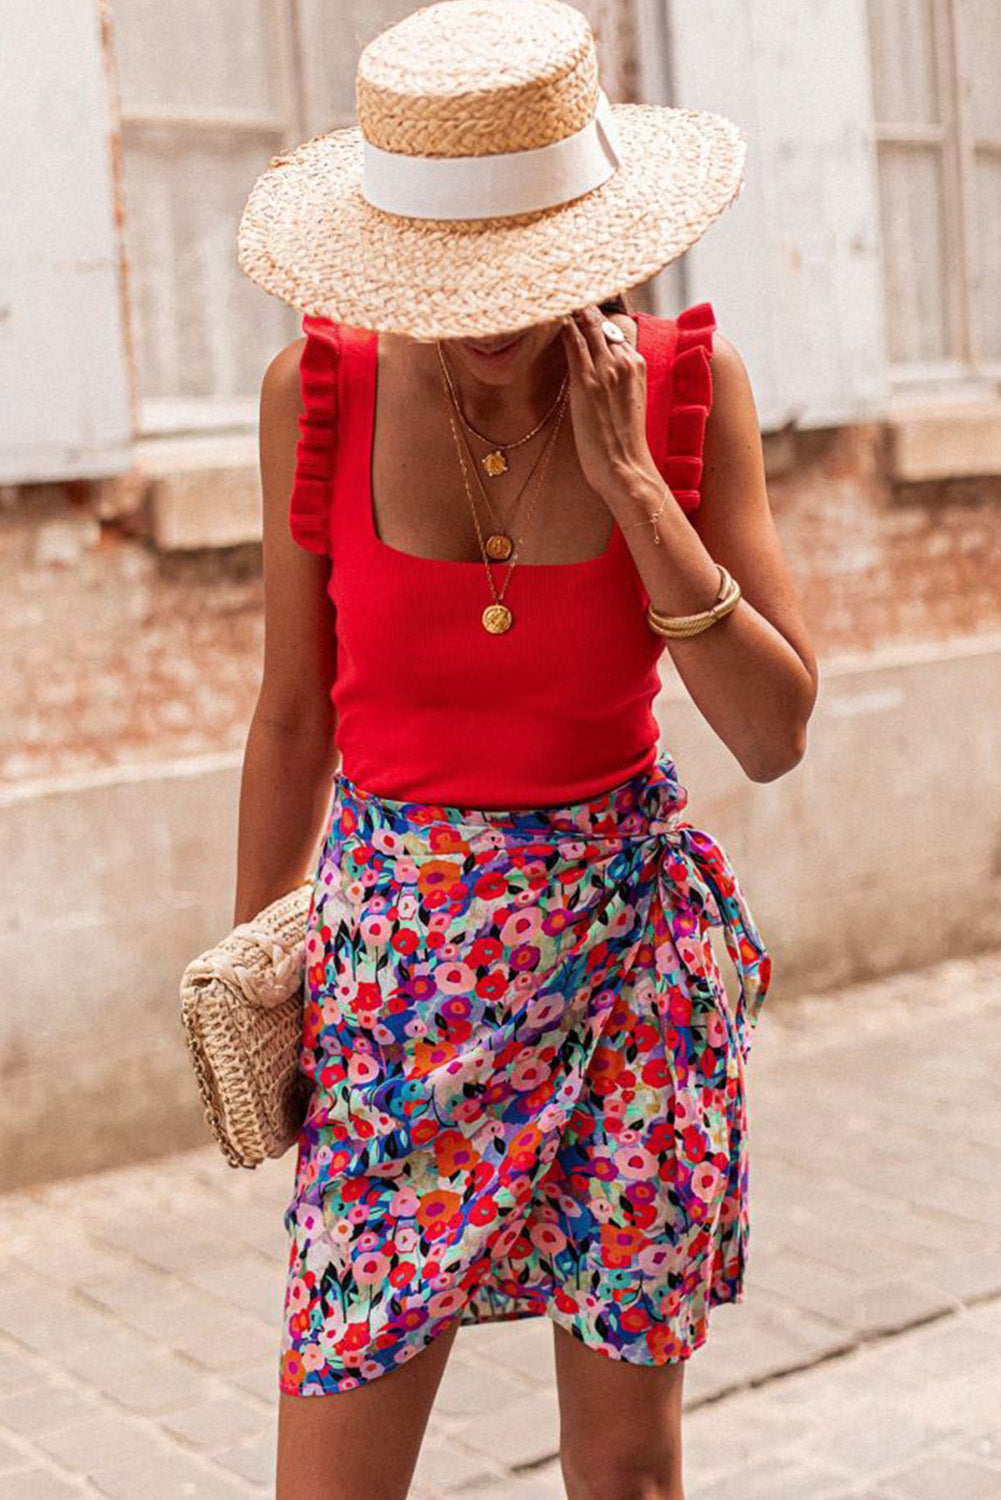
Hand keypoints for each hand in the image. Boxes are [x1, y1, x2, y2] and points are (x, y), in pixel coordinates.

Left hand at [559, 304, 658, 504]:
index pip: (615, 329)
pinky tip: (548, 313)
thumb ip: (617, 384)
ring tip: (550, 292)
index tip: (579, 301)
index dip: (596, 316)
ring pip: (587, 325)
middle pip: (601, 321)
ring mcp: (606, 369)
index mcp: (637, 365)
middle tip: (560, 287)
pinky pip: (573, 341)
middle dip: (581, 303)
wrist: (626, 468)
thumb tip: (599, 377)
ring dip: (570, 307)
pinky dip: (561, 325)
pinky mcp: (587, 381)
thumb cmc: (624, 445)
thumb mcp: (627, 405)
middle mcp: (624, 360)